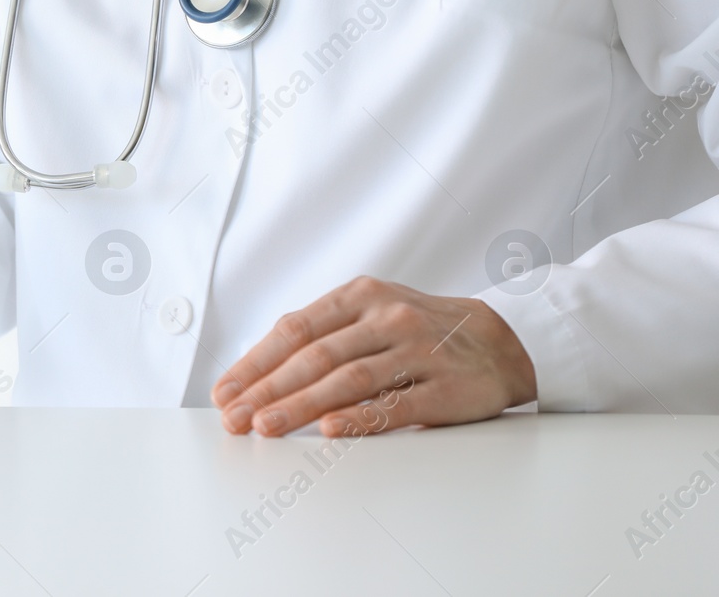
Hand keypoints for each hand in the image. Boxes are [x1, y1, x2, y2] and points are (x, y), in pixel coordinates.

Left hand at [211, 277, 535, 437]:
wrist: (502, 341)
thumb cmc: (418, 331)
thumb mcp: (370, 314)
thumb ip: (322, 334)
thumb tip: (258, 371)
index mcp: (360, 297)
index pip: (295, 329)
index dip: (255, 362)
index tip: (224, 392)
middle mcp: (387, 318)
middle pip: (315, 356)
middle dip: (267, 390)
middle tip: (234, 418)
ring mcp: (418, 351)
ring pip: (348, 379)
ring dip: (300, 405)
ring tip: (266, 427)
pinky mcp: (446, 387)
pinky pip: (395, 404)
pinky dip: (359, 418)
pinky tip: (328, 430)